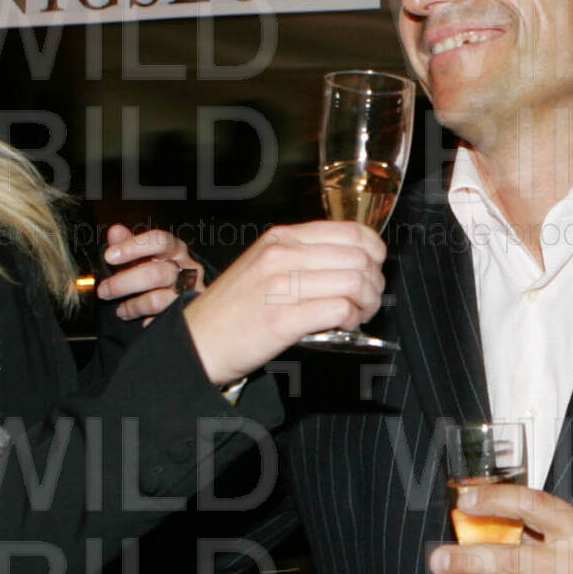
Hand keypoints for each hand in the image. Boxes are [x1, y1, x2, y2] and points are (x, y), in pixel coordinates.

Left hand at [96, 225, 203, 321]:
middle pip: (156, 273)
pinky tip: (142, 319)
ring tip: (121, 310)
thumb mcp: (144, 256)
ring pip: (158, 299)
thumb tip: (115, 231)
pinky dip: (150, 320)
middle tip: (104, 290)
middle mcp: (188, 269)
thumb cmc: (160, 272)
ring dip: (133, 305)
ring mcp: (190, 293)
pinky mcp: (190, 312)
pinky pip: (166, 319)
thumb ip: (128, 243)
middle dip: (124, 283)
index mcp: (176, 250)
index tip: (109, 256)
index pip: (160, 241)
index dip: (133, 247)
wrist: (185, 297)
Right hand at [180, 222, 385, 385]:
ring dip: (367, 303)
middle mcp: (282, 256)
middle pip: (359, 259)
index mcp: (281, 239)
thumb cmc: (233, 308)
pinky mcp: (283, 319)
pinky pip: (339, 310)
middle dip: (374, 283)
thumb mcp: (263, 264)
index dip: (374, 252)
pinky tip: (343, 326)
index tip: (374, 268)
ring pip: (354, 283)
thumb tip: (352, 261)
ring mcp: (281, 286)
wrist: (198, 341)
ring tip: (356, 315)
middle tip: (367, 300)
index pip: (350, 232)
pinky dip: (351, 320)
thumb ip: (303, 257)